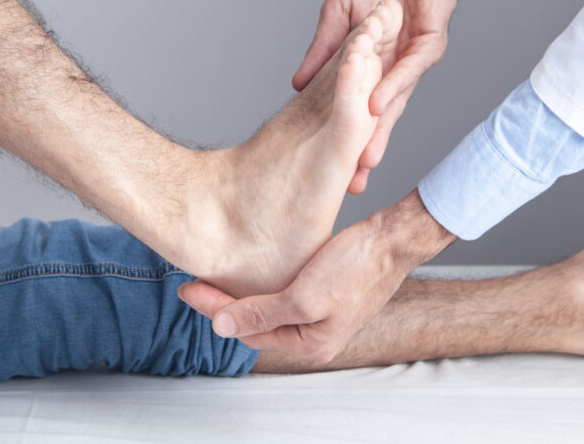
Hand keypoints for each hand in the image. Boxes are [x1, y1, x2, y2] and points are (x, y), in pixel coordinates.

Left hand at [177, 190, 455, 362]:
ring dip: (241, 293)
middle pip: (255, 322)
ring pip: (268, 308)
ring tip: (215, 278)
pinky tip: (250, 271)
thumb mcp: (304, 296)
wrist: (393, 239)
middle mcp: (315, 334)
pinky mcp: (325, 291)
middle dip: (224, 304)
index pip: (247, 331)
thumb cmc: (357, 266)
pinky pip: (283, 293)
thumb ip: (262, 314)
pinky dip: (262, 284)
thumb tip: (221, 328)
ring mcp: (321, 313)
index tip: (189, 288)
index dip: (215, 310)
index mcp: (311, 344)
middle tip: (193, 283)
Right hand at [295, 0, 512, 192]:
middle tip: (351, 184)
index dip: (344, 135)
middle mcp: (395, 70)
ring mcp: (413, 58)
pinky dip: (394, 85)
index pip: (357, 107)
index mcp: (372, 65)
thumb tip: (297, 84)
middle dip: (365, 150)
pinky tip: (378, 104)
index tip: (328, 169)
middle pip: (379, 118)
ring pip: (397, 101)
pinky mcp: (430, 41)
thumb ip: (323, 48)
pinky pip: (412, 67)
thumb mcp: (340, 12)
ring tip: (364, 158)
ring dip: (381, 130)